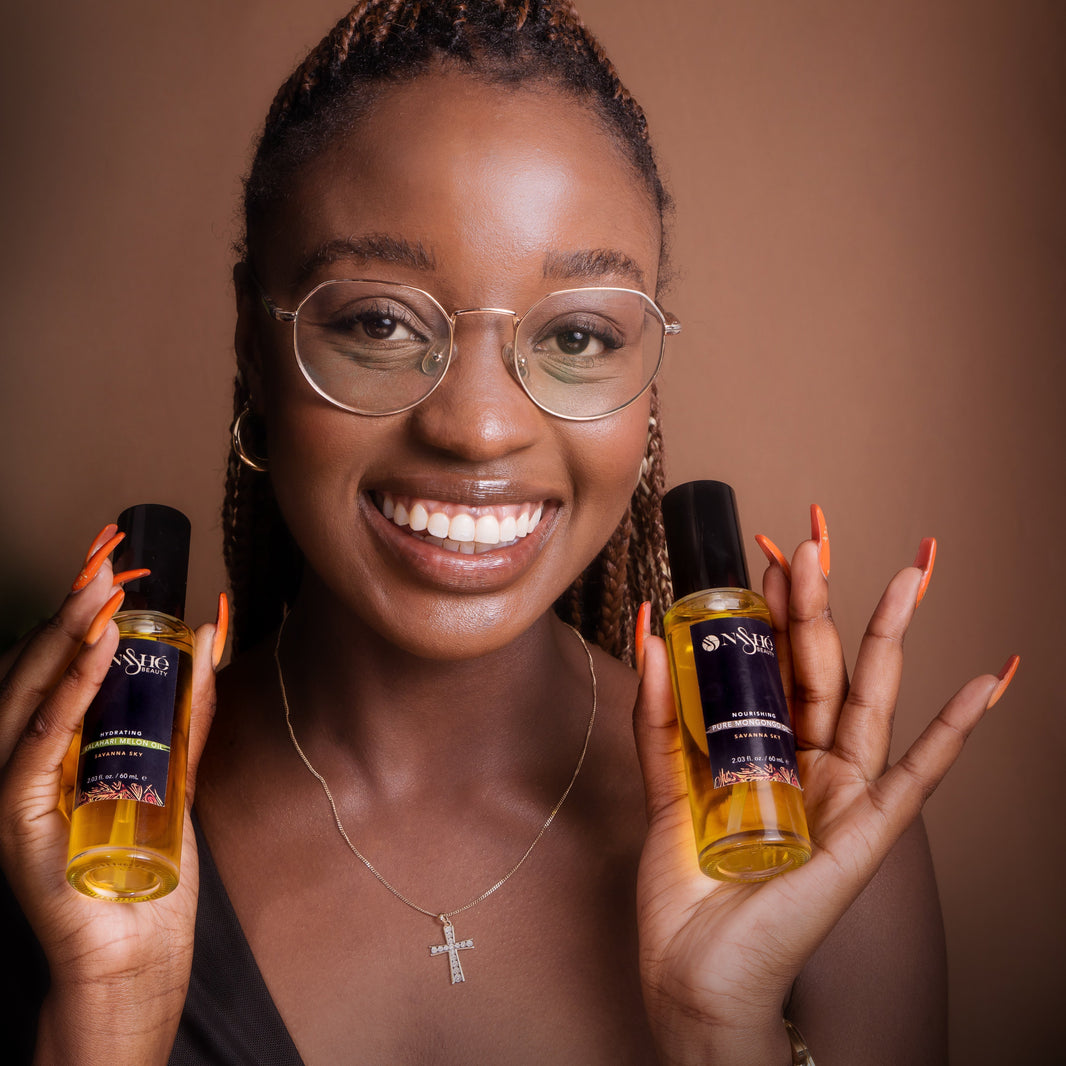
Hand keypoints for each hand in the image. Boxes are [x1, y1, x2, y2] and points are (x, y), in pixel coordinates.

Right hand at [0, 524, 225, 1062]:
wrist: (137, 951)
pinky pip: (36, 747)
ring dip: (63, 639)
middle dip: (69, 611)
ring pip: (26, 698)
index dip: (78, 613)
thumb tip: (208, 642)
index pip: (54, 666)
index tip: (110, 563)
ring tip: (99, 593)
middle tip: (105, 562)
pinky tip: (93, 655)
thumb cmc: (151, 865)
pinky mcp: (19, 823)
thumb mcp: (177, 772)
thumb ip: (188, 713)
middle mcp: (23, 764)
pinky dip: (64, 696)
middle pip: (35, 671)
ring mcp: (15, 793)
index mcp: (54, 750)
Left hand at [632, 511, 1016, 1064]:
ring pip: (873, 702)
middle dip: (822, 605)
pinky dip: (954, 731)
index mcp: (767, 751)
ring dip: (890, 638)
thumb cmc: (686, 884)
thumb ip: (660, 712)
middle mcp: (811, 764)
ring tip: (913, 573)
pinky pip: (918, 777)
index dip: (778, 608)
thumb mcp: (664, 781)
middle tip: (815, 542)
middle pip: (825, 670)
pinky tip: (985, 683)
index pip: (779, 663)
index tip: (770, 552)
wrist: (693, 967)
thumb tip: (651, 631)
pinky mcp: (864, 835)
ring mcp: (843, 796)